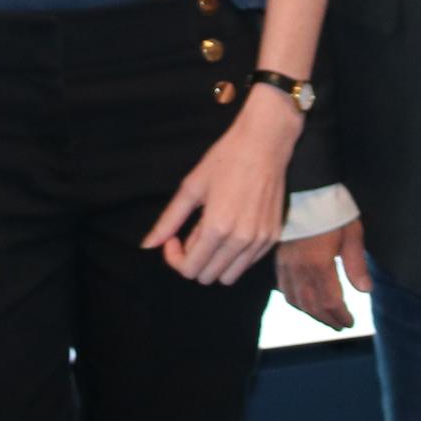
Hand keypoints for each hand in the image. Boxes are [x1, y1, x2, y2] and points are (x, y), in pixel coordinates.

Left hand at [142, 85, 302, 284]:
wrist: (265, 144)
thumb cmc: (225, 160)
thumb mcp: (191, 188)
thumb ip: (168, 221)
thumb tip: (147, 245)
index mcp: (218, 228)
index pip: (190, 269)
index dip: (175, 258)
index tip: (174, 238)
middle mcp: (241, 240)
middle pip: (207, 277)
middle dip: (192, 260)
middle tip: (189, 234)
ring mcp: (260, 241)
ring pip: (229, 277)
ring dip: (213, 262)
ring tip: (209, 233)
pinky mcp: (273, 237)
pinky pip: (247, 264)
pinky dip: (233, 256)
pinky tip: (228, 231)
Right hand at [275, 216, 368, 330]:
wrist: (305, 187)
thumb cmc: (332, 208)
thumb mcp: (352, 233)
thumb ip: (356, 264)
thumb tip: (365, 291)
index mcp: (319, 264)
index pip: (330, 301)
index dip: (341, 316)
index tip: (351, 322)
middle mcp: (299, 268)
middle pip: (312, 305)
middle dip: (327, 319)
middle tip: (339, 325)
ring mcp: (286, 264)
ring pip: (295, 300)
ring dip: (310, 313)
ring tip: (323, 317)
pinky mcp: (278, 257)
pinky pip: (282, 287)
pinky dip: (293, 299)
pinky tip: (302, 301)